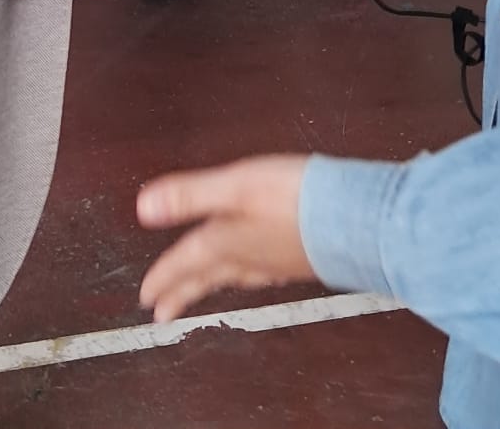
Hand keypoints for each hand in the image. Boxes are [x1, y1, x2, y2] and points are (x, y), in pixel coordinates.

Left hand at [137, 158, 313, 322]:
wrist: (356, 220)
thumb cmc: (297, 198)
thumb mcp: (236, 185)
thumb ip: (190, 195)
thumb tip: (143, 207)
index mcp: (227, 241)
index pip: (187, 262)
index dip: (164, 276)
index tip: (147, 296)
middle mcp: (249, 257)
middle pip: (207, 277)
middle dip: (183, 292)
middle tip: (162, 314)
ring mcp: (275, 262)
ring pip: (235, 278)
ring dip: (212, 284)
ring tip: (202, 291)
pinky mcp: (299, 260)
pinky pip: (263, 275)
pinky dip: (250, 276)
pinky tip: (258, 272)